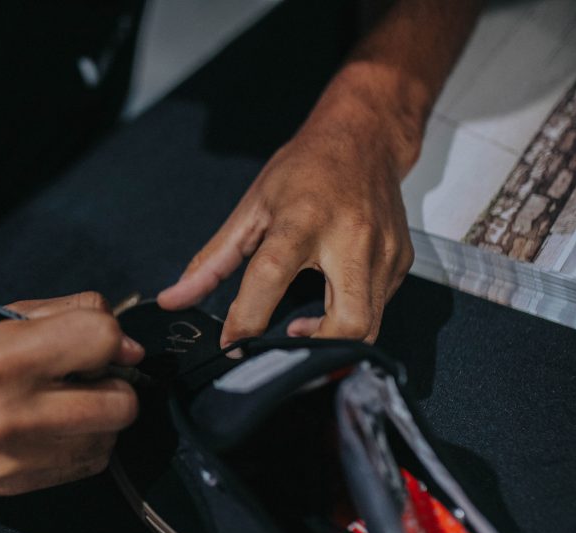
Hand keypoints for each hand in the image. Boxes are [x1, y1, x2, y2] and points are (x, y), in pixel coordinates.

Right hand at [0, 292, 143, 494]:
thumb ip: (68, 316)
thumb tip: (128, 345)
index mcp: (2, 357)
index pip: (101, 338)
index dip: (109, 335)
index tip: (96, 341)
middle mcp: (10, 413)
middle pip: (120, 403)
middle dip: (115, 384)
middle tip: (86, 376)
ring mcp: (16, 457)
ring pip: (109, 438)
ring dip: (100, 418)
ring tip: (64, 402)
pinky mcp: (17, 485)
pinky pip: (87, 465)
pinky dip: (83, 443)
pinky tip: (53, 427)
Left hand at [158, 100, 414, 345]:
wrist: (365, 137)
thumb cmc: (305, 169)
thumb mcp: (252, 207)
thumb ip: (213, 260)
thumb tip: (174, 298)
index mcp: (303, 219)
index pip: (272, 278)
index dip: (248, 320)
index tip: (233, 344)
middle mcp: (351, 237)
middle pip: (347, 322)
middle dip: (315, 351)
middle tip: (284, 346)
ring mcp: (383, 252)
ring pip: (368, 327)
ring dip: (332, 341)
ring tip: (302, 328)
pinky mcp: (401, 262)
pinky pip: (378, 310)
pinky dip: (351, 319)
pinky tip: (329, 303)